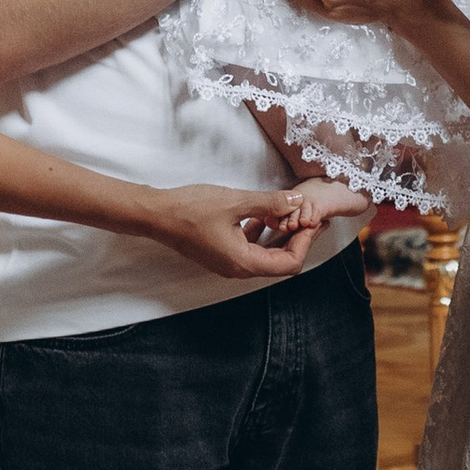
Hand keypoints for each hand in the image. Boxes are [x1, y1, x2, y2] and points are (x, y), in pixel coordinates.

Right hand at [154, 178, 365, 277]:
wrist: (156, 214)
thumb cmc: (191, 209)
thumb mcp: (236, 201)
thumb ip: (270, 203)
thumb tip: (297, 201)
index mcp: (243, 262)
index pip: (289, 263)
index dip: (305, 242)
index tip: (313, 220)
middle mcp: (238, 269)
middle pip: (280, 262)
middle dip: (298, 239)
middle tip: (311, 217)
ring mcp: (229, 263)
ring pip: (266, 256)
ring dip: (281, 237)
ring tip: (293, 214)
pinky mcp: (222, 254)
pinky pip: (251, 249)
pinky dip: (263, 235)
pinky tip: (265, 216)